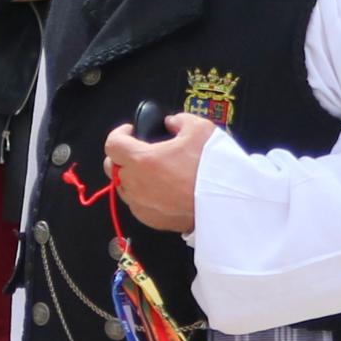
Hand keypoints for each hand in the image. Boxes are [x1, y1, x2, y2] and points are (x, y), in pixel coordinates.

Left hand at [104, 107, 212, 233]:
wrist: (228, 204)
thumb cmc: (212, 167)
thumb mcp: (201, 130)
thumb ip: (180, 120)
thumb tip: (171, 123)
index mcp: (142, 160)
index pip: (112, 144)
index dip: (119, 134)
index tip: (130, 131)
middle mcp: (135, 184)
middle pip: (112, 167)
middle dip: (121, 156)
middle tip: (140, 150)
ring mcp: (141, 204)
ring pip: (123, 188)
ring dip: (131, 177)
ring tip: (153, 170)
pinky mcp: (150, 220)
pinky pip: (137, 205)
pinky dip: (142, 195)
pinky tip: (161, 189)